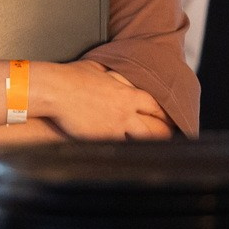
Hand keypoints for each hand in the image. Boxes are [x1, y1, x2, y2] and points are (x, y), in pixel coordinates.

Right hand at [32, 61, 173, 140]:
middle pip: (155, 126)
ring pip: (142, 139)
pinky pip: (120, 148)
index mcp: (126, 93)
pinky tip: (132, 158)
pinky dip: (127, 152)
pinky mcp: (103, 137)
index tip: (170, 120)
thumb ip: (114, 76)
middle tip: (171, 139)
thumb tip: (117, 74)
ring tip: (158, 153)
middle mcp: (126, 111)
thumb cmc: (73, 77)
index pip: (155, 105)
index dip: (164, 114)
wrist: (57, 90)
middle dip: (164, 133)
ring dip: (149, 144)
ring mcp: (116, 126)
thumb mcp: (99, 69)